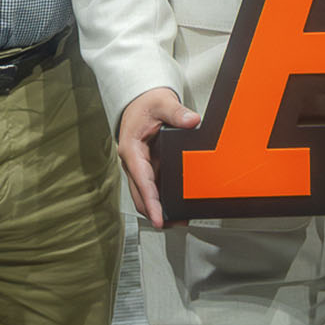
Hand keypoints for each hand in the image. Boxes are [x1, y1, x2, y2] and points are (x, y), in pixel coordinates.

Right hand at [118, 87, 200, 227]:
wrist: (140, 101)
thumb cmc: (147, 104)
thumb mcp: (162, 103)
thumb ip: (176, 112)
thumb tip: (192, 121)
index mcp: (131, 150)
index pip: (141, 181)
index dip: (151, 202)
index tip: (158, 219)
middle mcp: (133, 163)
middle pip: (142, 195)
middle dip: (156, 212)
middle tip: (176, 223)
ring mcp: (140, 167)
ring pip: (147, 194)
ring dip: (159, 208)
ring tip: (180, 219)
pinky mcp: (147, 168)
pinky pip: (153, 186)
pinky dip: (163, 197)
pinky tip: (177, 203)